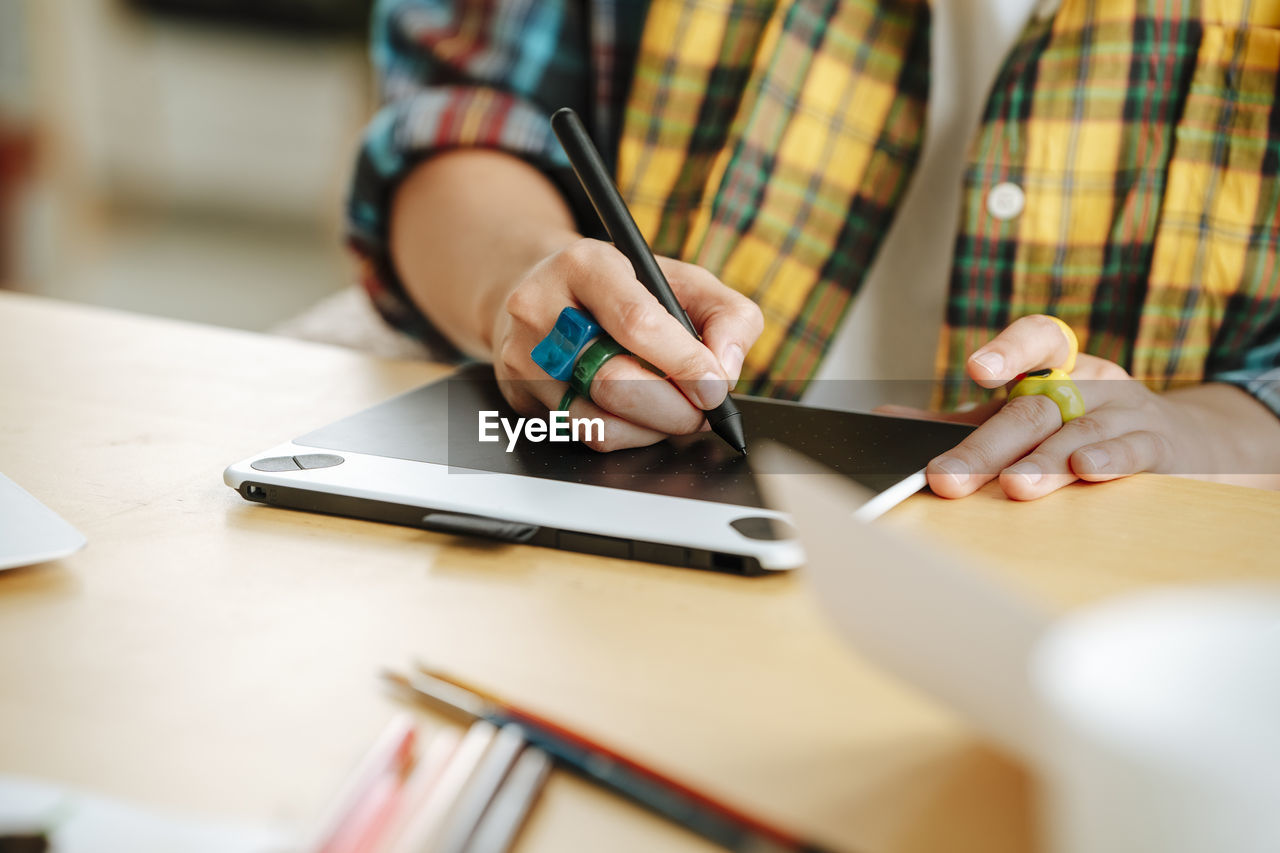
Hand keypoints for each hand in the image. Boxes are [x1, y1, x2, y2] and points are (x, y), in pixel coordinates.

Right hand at [492, 238, 763, 450]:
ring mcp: (522, 356)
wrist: (542, 288)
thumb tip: (726, 369)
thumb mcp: (680, 279)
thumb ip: (726, 315)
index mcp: (585, 264)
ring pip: (598, 421)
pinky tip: (642, 417)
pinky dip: (628, 436)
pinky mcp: (517, 394)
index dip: (685, 365)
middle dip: (673, 409)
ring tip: (676, 413)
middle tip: (702, 410)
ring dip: (653, 429)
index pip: (638, 323)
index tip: (715, 388)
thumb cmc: (623, 287)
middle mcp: (541, 307)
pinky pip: (584, 436)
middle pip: (614, 382)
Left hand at [891, 315, 1194, 499]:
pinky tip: (1086, 469)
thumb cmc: (1081, 429)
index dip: (1009, 348)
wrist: (1182, 444)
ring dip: (1044, 460)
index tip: (977, 370)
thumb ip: (961, 422)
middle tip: (947, 477)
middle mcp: (1090, 382)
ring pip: (1081, 429)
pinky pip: (1134, 448)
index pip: (1038, 338)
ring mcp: (1127, 411)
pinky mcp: (1159, 445)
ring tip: (1014, 485)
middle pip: (1035, 406)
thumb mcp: (1024, 419)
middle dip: (987, 446)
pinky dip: (1109, 459)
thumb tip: (886, 419)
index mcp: (1055, 367)